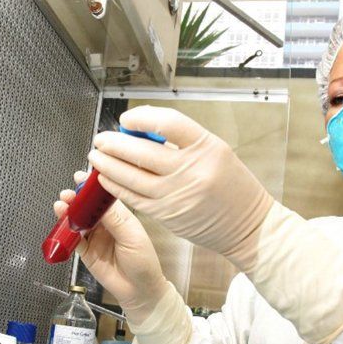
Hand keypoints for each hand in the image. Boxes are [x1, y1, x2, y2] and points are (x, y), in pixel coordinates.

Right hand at [54, 171, 169, 324]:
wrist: (139, 291)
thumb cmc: (144, 263)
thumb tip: (99, 201)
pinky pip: (73, 240)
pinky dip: (66, 232)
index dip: (92, 187)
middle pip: (87, 207)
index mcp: (121, 216)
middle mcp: (106, 224)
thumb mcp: (132, 237)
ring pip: (77, 221)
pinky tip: (63, 225)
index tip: (81, 178)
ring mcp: (95, 237)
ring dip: (68, 213)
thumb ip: (114, 219)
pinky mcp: (86, 252)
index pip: (104, 197)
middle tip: (67, 194)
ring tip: (61, 206)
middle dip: (76, 198)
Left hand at [87, 106, 273, 272]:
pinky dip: (116, 186)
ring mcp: (177, 195)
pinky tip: (106, 178)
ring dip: (107, 165)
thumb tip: (140, 129)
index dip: (141, 117)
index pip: (167, 122)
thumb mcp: (216, 151)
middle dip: (113, 143)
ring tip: (96, 155)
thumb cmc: (232, 186)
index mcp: (207, 147)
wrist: (246, 226)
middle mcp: (191, 170)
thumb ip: (181, 140)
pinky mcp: (167, 215)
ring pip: (131, 176)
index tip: (126, 119)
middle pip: (141, 151)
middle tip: (100, 138)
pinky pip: (134, 198)